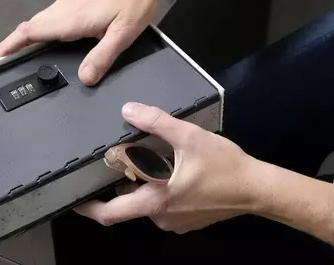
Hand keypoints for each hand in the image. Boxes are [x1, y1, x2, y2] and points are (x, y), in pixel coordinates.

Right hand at [0, 0, 215, 84]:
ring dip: (27, 37)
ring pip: (39, 20)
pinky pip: (50, 16)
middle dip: (13, 44)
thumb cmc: (134, 2)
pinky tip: (48, 40)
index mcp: (71, 18)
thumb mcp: (123, 34)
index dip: (10, 46)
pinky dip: (40, 29)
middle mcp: (63, 8)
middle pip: (30, 26)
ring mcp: (68, 1)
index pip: (30, 31)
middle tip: (3, 64)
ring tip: (20, 56)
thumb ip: (102, 57)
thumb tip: (83, 79)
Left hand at [75, 102, 261, 232]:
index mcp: (155, 201)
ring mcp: (176, 222)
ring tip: (148, 159)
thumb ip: (156, 122)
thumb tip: (128, 109)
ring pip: (147, 203)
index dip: (88, 208)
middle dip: (120, 184)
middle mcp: (162, 217)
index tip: (75, 198)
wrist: (258, 189)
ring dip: (143, 184)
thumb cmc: (224, 167)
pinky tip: (171, 170)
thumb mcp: (188, 137)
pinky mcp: (188, 221)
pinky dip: (160, 189)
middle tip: (117, 162)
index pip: (110, 213)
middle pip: (128, 205)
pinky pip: (164, 206)